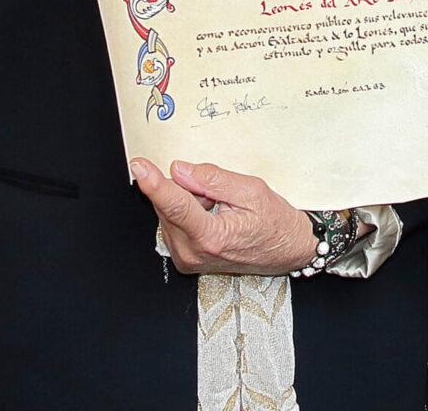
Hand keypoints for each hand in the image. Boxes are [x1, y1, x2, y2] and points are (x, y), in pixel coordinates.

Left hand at [130, 159, 318, 275]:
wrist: (288, 251)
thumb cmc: (276, 223)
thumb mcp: (252, 191)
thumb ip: (214, 179)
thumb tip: (181, 170)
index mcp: (211, 236)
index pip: (174, 205)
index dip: (154, 183)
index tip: (139, 166)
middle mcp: (193, 253)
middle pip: (168, 207)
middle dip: (186, 189)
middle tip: (217, 193)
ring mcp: (188, 259)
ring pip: (169, 215)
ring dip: (188, 202)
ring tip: (220, 208)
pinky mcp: (186, 260)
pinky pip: (175, 225)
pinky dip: (188, 215)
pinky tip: (212, 217)